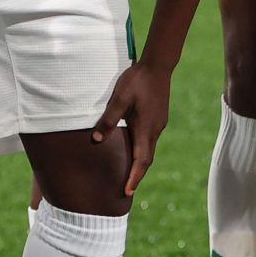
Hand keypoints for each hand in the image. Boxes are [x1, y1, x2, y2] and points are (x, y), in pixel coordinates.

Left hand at [93, 58, 171, 193]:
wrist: (158, 65)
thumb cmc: (137, 81)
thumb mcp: (119, 99)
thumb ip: (108, 120)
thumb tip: (96, 140)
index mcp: (146, 128)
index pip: (141, 160)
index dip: (134, 177)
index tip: (128, 191)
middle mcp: (155, 129)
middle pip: (147, 158)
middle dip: (138, 175)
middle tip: (127, 189)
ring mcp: (159, 123)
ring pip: (149, 148)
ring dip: (140, 163)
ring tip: (130, 173)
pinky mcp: (158, 117)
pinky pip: (150, 139)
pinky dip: (142, 150)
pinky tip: (134, 148)